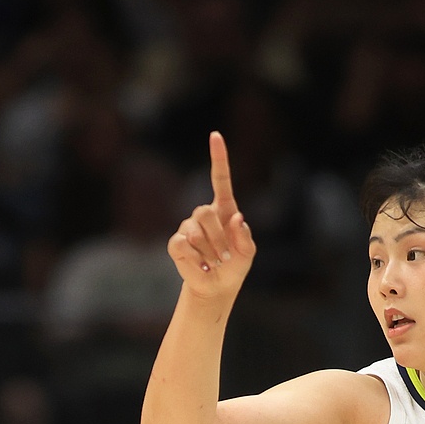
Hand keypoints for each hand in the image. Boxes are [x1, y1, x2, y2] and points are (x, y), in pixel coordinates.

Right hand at [168, 132, 255, 300]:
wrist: (217, 287)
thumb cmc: (235, 266)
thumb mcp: (248, 252)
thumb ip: (245, 236)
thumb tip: (236, 218)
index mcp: (224, 209)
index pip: (220, 179)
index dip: (218, 157)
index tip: (215, 136)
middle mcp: (204, 214)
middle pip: (205, 213)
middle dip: (218, 238)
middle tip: (225, 256)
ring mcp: (187, 227)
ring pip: (195, 231)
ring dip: (209, 251)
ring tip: (214, 263)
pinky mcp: (176, 243)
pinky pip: (182, 244)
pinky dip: (195, 259)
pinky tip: (201, 266)